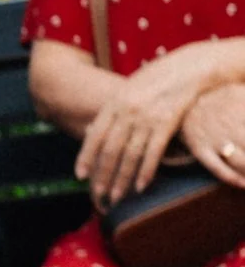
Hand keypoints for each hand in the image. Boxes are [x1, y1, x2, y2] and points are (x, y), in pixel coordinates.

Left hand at [77, 70, 197, 205]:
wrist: (185, 69)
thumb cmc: (153, 80)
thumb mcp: (126, 90)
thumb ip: (111, 112)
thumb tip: (91, 131)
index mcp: (114, 104)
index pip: (95, 136)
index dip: (86, 157)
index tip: (80, 176)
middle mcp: (128, 113)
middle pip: (111, 150)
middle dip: (103, 175)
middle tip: (98, 194)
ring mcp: (147, 119)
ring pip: (130, 156)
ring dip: (122, 179)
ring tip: (116, 196)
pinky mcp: (167, 124)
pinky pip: (153, 153)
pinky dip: (146, 172)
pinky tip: (140, 186)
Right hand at [180, 83, 244, 185]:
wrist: (182, 99)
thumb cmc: (220, 97)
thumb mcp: (242, 92)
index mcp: (243, 110)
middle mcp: (231, 125)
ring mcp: (215, 138)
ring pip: (240, 161)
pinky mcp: (200, 149)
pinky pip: (217, 168)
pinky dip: (231, 178)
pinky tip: (243, 184)